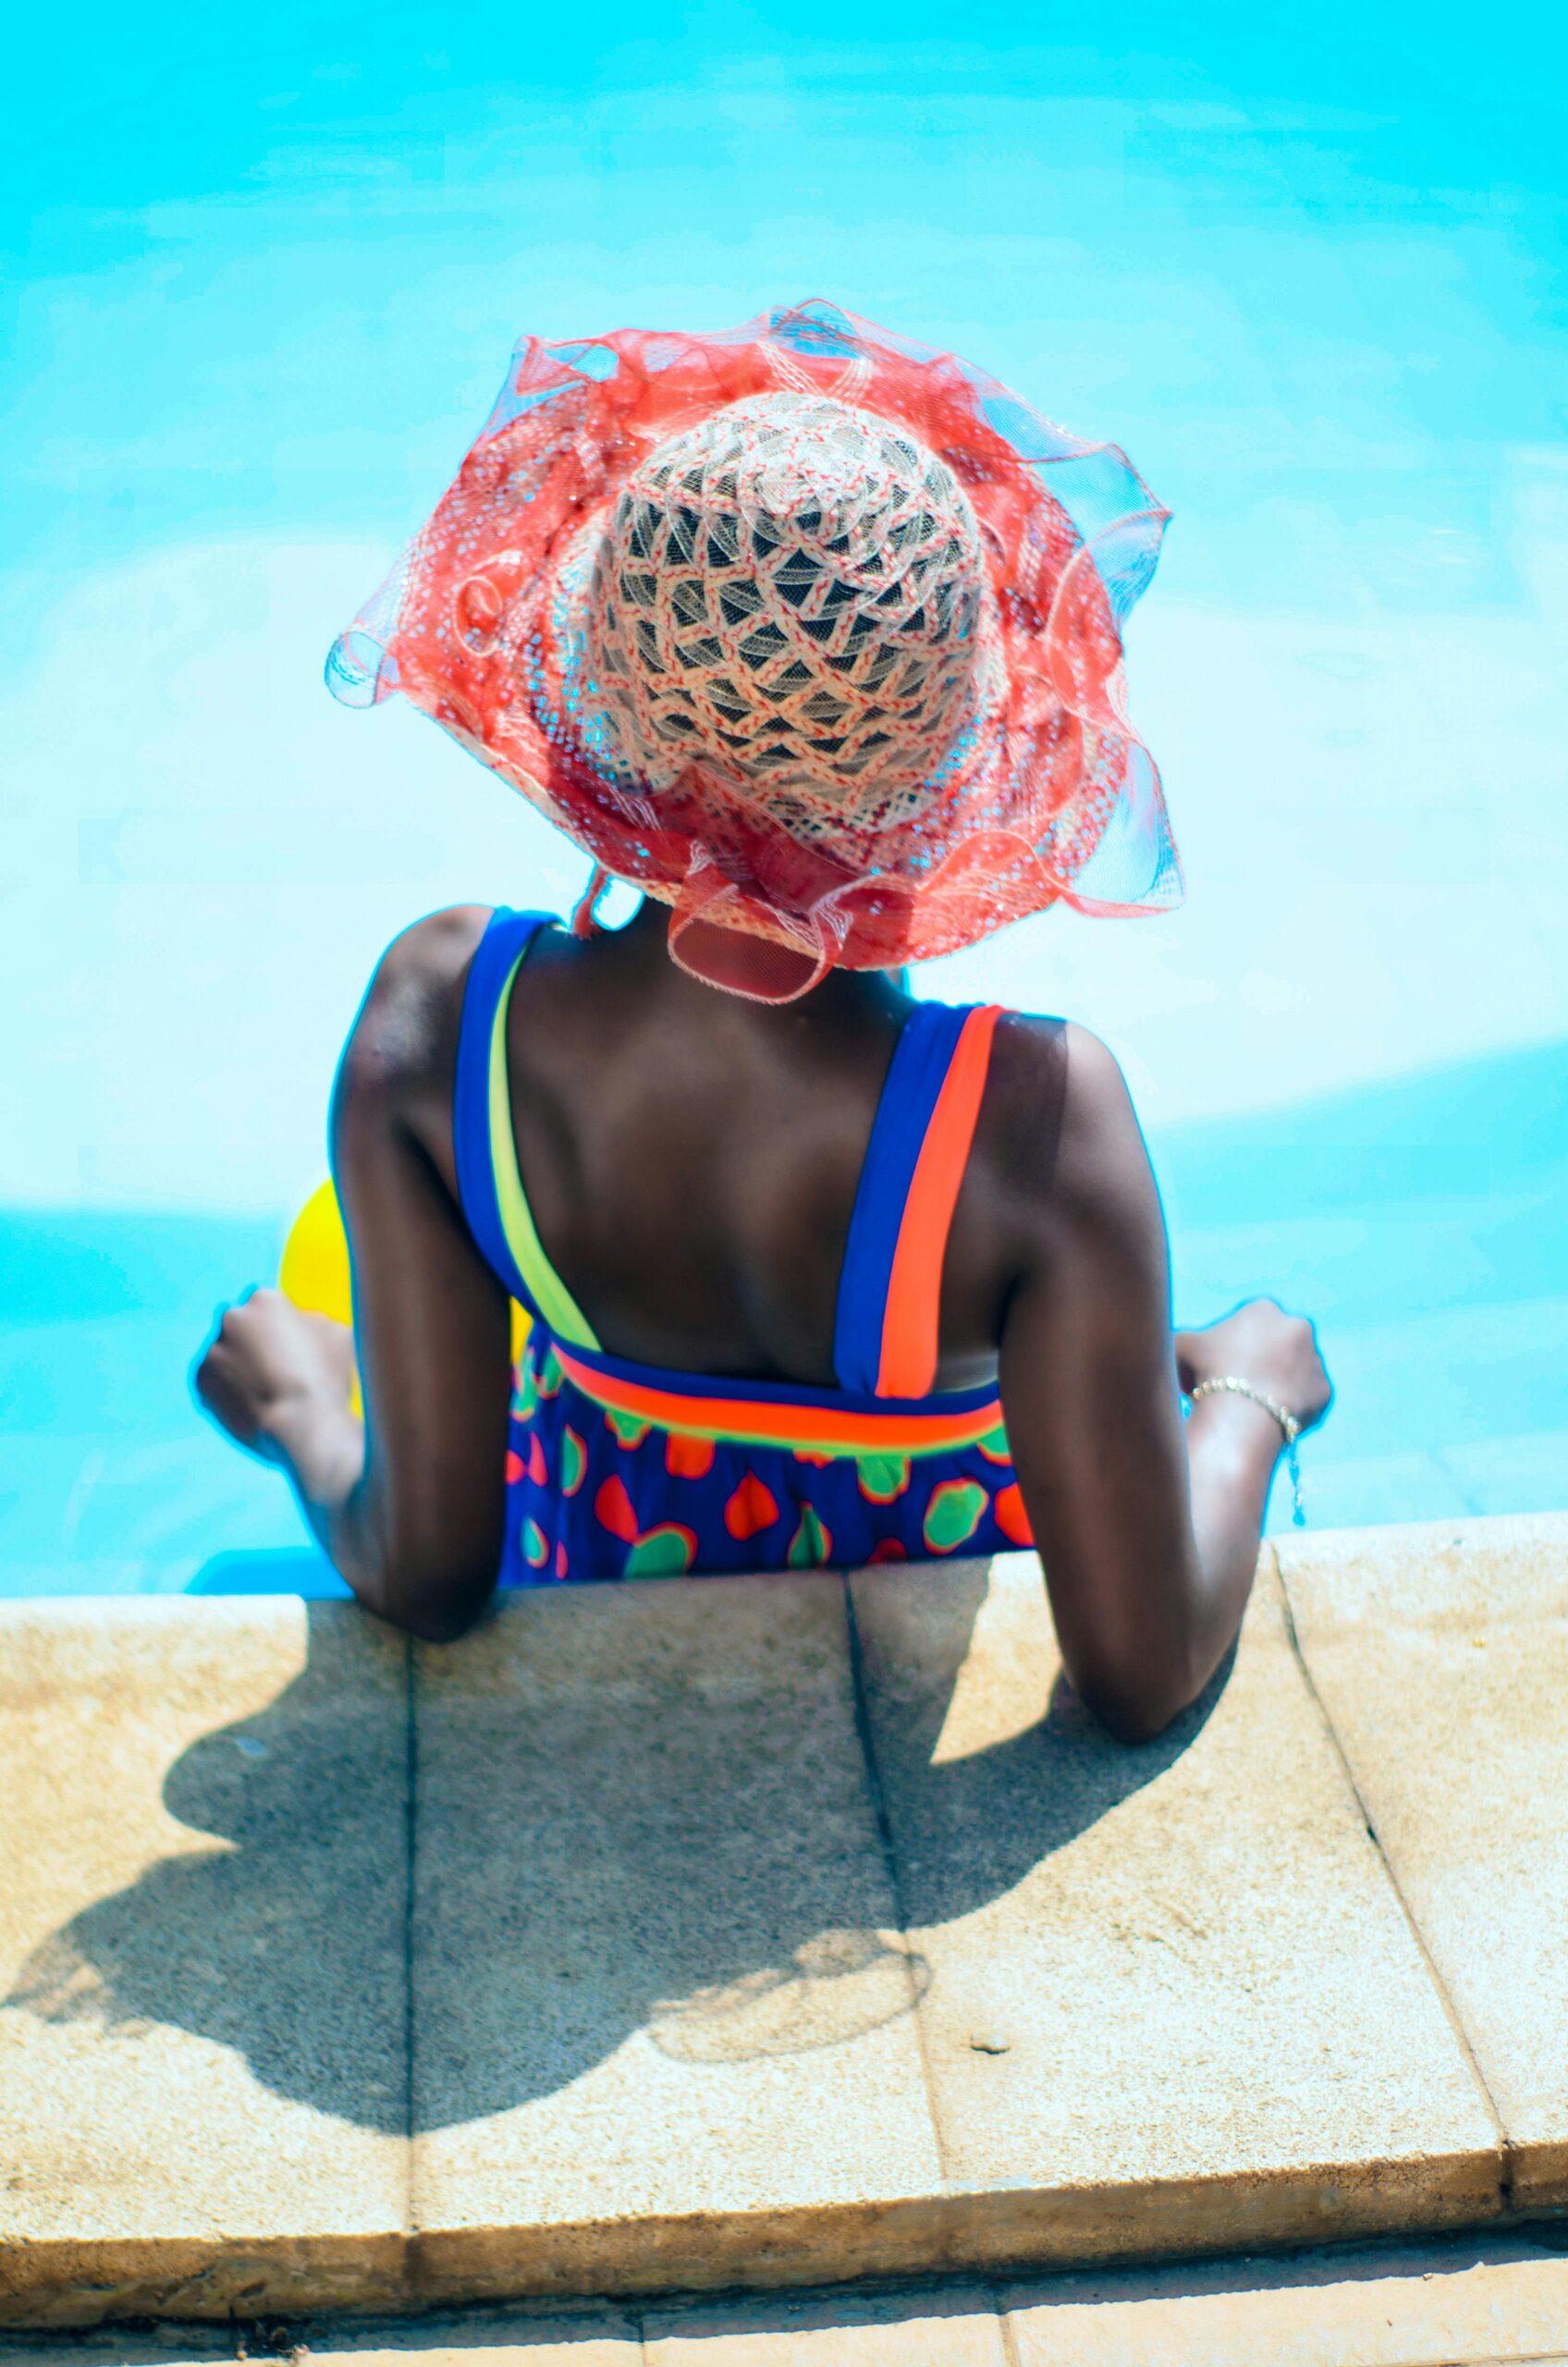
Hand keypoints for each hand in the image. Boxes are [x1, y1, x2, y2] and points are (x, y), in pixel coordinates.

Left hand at [196, 1288, 356, 1459]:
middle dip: (253, 1340)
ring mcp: (212, 1349)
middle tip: (274, 1367)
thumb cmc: (326, 1377)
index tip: (290, 1344)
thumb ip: (311, 1320)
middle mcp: (232, 1317)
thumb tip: (301, 1323)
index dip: (280, 1325)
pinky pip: (214, 1379)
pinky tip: (251, 1403)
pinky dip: (227, 1388)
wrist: (303, 1427)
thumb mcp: (337, 1332)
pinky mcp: (200, 1381)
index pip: (266, 1304)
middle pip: (240, 1323)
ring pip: (225, 1352)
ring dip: (238, 1364)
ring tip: (264, 1390)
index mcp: (264, 1298)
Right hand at [1175, 1299, 1332, 1434]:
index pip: (1247, 1324)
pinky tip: (1269, 1419)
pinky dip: (1290, 1408)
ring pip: (1293, 1371)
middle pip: (1274, 1345)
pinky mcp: (1325, 1392)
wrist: (1241, 1417)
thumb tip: (1177, 1344)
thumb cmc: (1206, 1375)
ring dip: (1277, 1384)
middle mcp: (1297, 1327)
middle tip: (1235, 1387)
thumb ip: (1184, 1339)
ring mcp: (1315, 1360)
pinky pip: (1305, 1399)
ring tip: (1253, 1407)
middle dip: (1259, 1362)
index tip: (1216, 1366)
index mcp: (1263, 1309)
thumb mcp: (1178, 1346)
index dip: (1229, 1346)